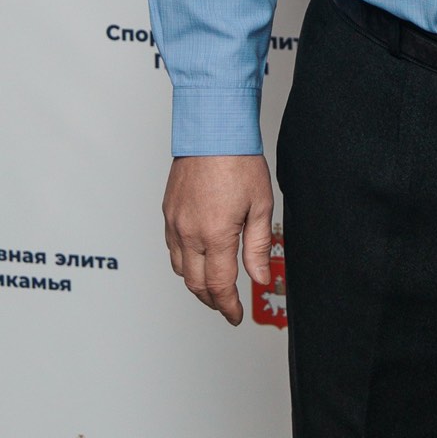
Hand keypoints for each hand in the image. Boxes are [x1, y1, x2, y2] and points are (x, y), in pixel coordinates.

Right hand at [163, 154, 273, 324]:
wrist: (213, 128)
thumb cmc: (238, 160)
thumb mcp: (260, 205)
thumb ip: (257, 246)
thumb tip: (259, 278)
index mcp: (215, 234)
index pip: (219, 285)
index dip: (228, 306)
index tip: (236, 315)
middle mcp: (189, 232)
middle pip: (195, 284)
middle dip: (212, 300)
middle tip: (226, 305)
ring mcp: (174, 222)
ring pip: (179, 268)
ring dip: (195, 283)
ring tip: (212, 286)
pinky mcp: (168, 211)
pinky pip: (171, 247)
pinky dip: (183, 261)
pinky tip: (196, 258)